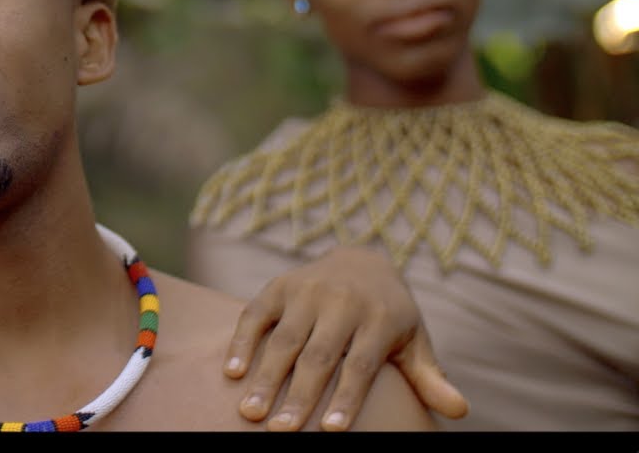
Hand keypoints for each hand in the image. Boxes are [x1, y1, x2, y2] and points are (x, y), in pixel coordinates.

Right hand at [223, 246, 467, 430]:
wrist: (362, 259)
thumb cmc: (389, 315)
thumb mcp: (413, 340)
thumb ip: (429, 376)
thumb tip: (459, 411)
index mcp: (378, 318)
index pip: (361, 365)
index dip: (345, 398)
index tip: (330, 430)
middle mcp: (341, 301)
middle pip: (318, 355)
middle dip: (298, 396)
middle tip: (280, 431)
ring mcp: (306, 291)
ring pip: (283, 339)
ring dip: (265, 377)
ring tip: (251, 411)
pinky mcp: (278, 285)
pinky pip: (254, 315)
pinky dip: (241, 342)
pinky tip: (231, 372)